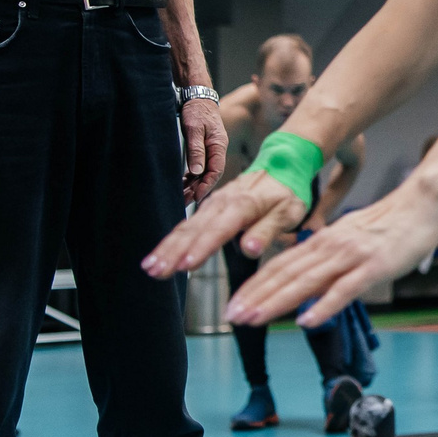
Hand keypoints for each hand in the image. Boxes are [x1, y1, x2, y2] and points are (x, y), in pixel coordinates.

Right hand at [143, 170, 306, 281]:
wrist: (282, 165)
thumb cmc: (287, 193)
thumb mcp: (287, 212)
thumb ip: (267, 230)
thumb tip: (249, 248)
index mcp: (243, 204)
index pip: (219, 229)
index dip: (201, 248)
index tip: (184, 265)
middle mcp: (222, 203)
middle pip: (194, 229)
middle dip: (173, 251)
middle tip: (155, 271)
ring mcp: (213, 204)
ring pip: (186, 227)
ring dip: (166, 248)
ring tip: (149, 268)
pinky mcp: (209, 208)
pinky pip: (187, 225)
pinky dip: (171, 241)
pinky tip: (159, 256)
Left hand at [179, 97, 226, 205]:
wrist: (197, 97)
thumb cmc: (197, 110)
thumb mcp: (194, 129)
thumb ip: (196, 150)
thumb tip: (197, 171)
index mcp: (219, 146)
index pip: (215, 171)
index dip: (206, 186)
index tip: (196, 197)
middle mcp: (217, 150)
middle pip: (210, 175)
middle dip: (198, 189)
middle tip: (184, 201)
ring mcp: (211, 150)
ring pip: (204, 172)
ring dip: (194, 185)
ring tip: (182, 196)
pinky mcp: (205, 149)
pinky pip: (200, 167)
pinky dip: (193, 176)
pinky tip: (184, 184)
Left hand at [227, 194, 437, 328]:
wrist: (422, 203)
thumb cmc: (390, 225)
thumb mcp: (349, 239)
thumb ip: (327, 260)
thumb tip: (306, 283)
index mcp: (322, 241)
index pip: (279, 265)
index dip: (254, 285)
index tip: (234, 304)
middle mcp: (330, 247)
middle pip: (285, 274)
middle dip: (256, 296)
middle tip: (232, 316)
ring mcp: (351, 256)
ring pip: (306, 281)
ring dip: (277, 302)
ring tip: (254, 319)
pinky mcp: (374, 267)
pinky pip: (344, 289)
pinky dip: (322, 306)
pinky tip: (305, 321)